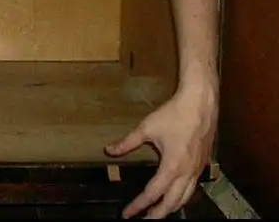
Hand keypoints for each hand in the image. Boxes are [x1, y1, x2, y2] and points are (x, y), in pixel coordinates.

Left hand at [104, 81, 217, 218]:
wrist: (200, 104)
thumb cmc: (173, 114)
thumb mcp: (146, 128)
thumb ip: (127, 142)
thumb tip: (109, 150)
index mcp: (171, 167)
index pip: (152, 194)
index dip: (138, 206)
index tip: (127, 214)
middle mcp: (186, 174)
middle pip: (172, 204)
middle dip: (157, 215)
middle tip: (144, 220)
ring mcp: (197, 170)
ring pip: (185, 198)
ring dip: (171, 208)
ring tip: (159, 213)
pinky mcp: (203, 164)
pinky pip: (193, 187)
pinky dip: (183, 196)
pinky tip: (176, 194)